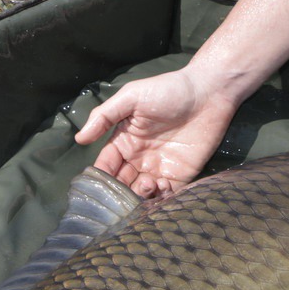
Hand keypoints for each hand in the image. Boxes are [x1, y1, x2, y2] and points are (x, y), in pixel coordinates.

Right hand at [75, 67, 243, 198]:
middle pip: (122, 185)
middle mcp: (139, 159)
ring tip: (145, 187)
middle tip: (121, 196)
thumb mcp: (131, 96)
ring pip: (141, 194)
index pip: (106, 166)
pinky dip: (160, 199)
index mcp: (124, 143)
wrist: (208, 93)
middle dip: (119, 194)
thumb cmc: (168, 90)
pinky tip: (161, 189)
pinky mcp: (181, 176)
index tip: (96, 188)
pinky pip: (166, 196)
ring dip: (139, 198)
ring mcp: (159, 169)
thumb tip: (79, 138)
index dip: (100, 178)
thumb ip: (104, 116)